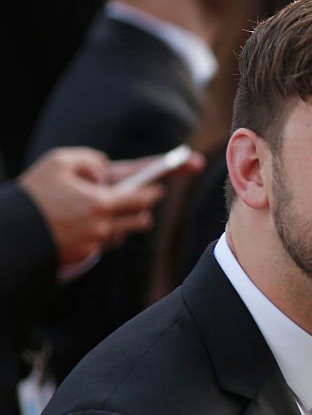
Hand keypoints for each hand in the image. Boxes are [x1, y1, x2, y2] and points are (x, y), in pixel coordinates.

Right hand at [17, 147, 202, 265]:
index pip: (143, 190)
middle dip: (146, 200)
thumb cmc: (36, 193)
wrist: (14, 232)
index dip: (170, 175)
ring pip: (128, 228)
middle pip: (141, 213)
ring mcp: (98, 240)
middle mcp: (104, 223)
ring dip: (127, 216)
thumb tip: (109, 172)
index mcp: (101, 201)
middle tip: (149, 190)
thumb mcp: (59, 162)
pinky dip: (106, 228)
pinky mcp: (90, 252)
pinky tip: (87, 220)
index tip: (191, 165)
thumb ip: (91, 161)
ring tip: (106, 203)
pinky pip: (109, 238)